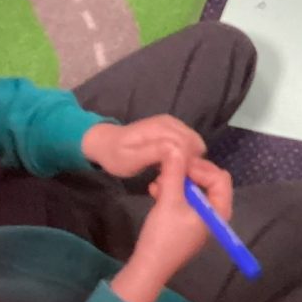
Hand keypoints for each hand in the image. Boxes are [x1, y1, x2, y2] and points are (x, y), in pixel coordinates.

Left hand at [81, 116, 205, 178]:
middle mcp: (170, 122)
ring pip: (194, 142)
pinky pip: (189, 141)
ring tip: (175, 171)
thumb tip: (177, 151)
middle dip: (190, 161)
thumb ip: (154, 153)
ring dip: (190, 158)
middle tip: (177, 177)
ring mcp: (173, 123)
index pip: (186, 144)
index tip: (179, 179)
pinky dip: (187, 153)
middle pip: (194, 142)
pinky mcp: (174, 127)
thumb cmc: (116, 156)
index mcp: (159, 129)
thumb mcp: (130, 160)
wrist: (107, 143)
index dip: (187, 163)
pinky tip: (174, 163)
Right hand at [111, 151, 232, 301]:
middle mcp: (215, 213)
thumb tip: (175, 147)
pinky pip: (184, 201)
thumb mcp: (169, 200)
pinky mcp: (186, 223)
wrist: (147, 268)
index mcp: (219, 209)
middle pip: (208, 182)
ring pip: (194, 190)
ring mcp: (201, 219)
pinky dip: (172, 193)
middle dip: (188, 173)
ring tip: (158, 180)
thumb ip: (174, 172)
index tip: (180, 162)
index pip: (219, 177)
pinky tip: (155, 190)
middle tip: (169, 167)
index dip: (200, 167)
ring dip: (177, 182)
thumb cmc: (163, 236)